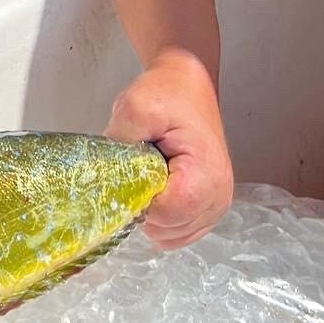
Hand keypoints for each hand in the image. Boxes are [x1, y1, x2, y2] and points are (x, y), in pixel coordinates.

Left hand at [106, 48, 232, 249]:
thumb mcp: (136, 106)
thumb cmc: (167, 94)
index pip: (165, 214)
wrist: (187, 87)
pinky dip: (162, 219)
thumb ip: (121, 140)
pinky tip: (156, 190)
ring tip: (150, 177)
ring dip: (152, 213)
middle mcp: (219, 197)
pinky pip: (178, 232)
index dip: (138, 201)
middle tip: (139, 171)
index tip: (130, 174)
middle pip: (167, 229)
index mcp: (206, 174)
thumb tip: (104, 174)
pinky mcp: (209, 208)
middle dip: (143, 206)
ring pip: (171, 235)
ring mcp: (217, 206)